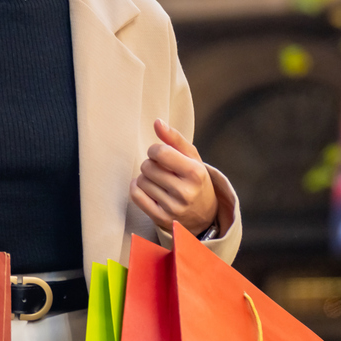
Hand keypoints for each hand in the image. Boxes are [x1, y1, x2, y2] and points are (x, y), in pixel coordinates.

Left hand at [131, 119, 221, 237]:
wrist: (204, 215)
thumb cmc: (195, 180)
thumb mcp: (192, 158)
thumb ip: (174, 138)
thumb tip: (157, 122)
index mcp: (195, 173)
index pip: (160, 152)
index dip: (155, 150)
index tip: (161, 154)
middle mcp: (185, 192)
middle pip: (148, 166)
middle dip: (151, 164)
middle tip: (162, 170)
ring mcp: (173, 208)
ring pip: (141, 180)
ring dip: (145, 177)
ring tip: (159, 181)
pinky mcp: (161, 218)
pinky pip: (136, 196)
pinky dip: (137, 188)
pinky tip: (147, 188)